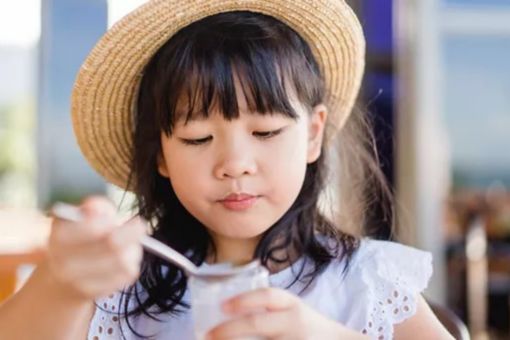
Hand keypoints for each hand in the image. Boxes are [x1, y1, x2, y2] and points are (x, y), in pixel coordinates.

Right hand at [45, 196, 145, 300]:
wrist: (62, 281)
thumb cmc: (78, 240)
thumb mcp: (80, 218)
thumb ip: (94, 207)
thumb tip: (94, 206)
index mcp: (59, 238)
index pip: (93, 228)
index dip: (109, 221)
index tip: (115, 218)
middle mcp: (65, 263)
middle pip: (113, 245)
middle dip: (131, 232)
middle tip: (139, 225)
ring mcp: (80, 282)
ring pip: (124, 260)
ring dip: (133, 248)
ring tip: (129, 243)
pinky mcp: (97, 293)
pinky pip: (127, 273)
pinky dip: (132, 262)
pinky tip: (124, 258)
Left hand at [206, 287, 367, 339]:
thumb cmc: (308, 328)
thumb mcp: (291, 311)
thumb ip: (267, 310)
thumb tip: (225, 312)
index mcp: (291, 305)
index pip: (267, 296)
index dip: (244, 300)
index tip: (222, 306)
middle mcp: (293, 322)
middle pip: (258, 323)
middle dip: (229, 330)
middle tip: (209, 335)